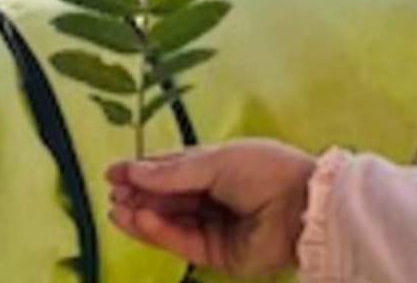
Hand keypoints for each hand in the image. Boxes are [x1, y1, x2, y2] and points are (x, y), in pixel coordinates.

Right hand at [106, 139, 318, 278]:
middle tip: (113, 192)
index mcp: (218, 168)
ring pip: (170, 223)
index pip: (173, 171)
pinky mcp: (216, 255)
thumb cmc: (265, 171)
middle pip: (168, 198)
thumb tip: (134, 170)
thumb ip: (173, 172)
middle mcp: (214, 198)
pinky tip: (140, 218)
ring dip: (142, 215)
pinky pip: (181, 243)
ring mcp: (214, 228)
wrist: (303, 207)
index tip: (114, 172)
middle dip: (139, 195)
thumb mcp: (216, 161)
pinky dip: (159, 231)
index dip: (144, 171)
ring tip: (117, 208)